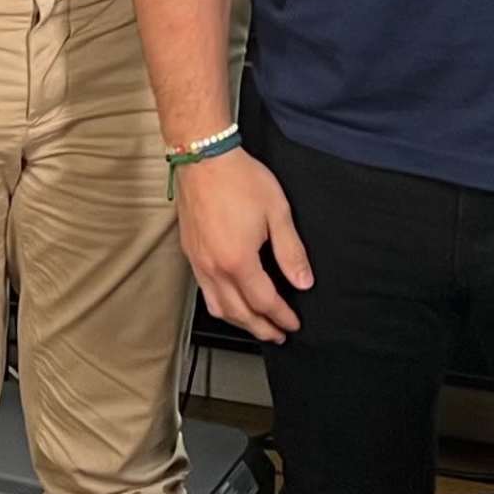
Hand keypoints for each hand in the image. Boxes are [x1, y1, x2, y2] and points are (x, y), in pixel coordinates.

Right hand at [175, 148, 309, 341]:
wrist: (204, 157)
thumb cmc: (239, 179)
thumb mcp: (277, 212)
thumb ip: (291, 252)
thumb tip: (303, 282)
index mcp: (238, 261)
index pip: (264, 302)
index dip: (282, 316)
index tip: (293, 323)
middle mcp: (214, 268)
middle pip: (239, 313)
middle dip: (261, 328)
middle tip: (278, 335)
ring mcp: (199, 262)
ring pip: (218, 307)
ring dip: (239, 322)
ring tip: (256, 325)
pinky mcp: (190, 253)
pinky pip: (205, 292)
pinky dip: (221, 306)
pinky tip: (231, 301)